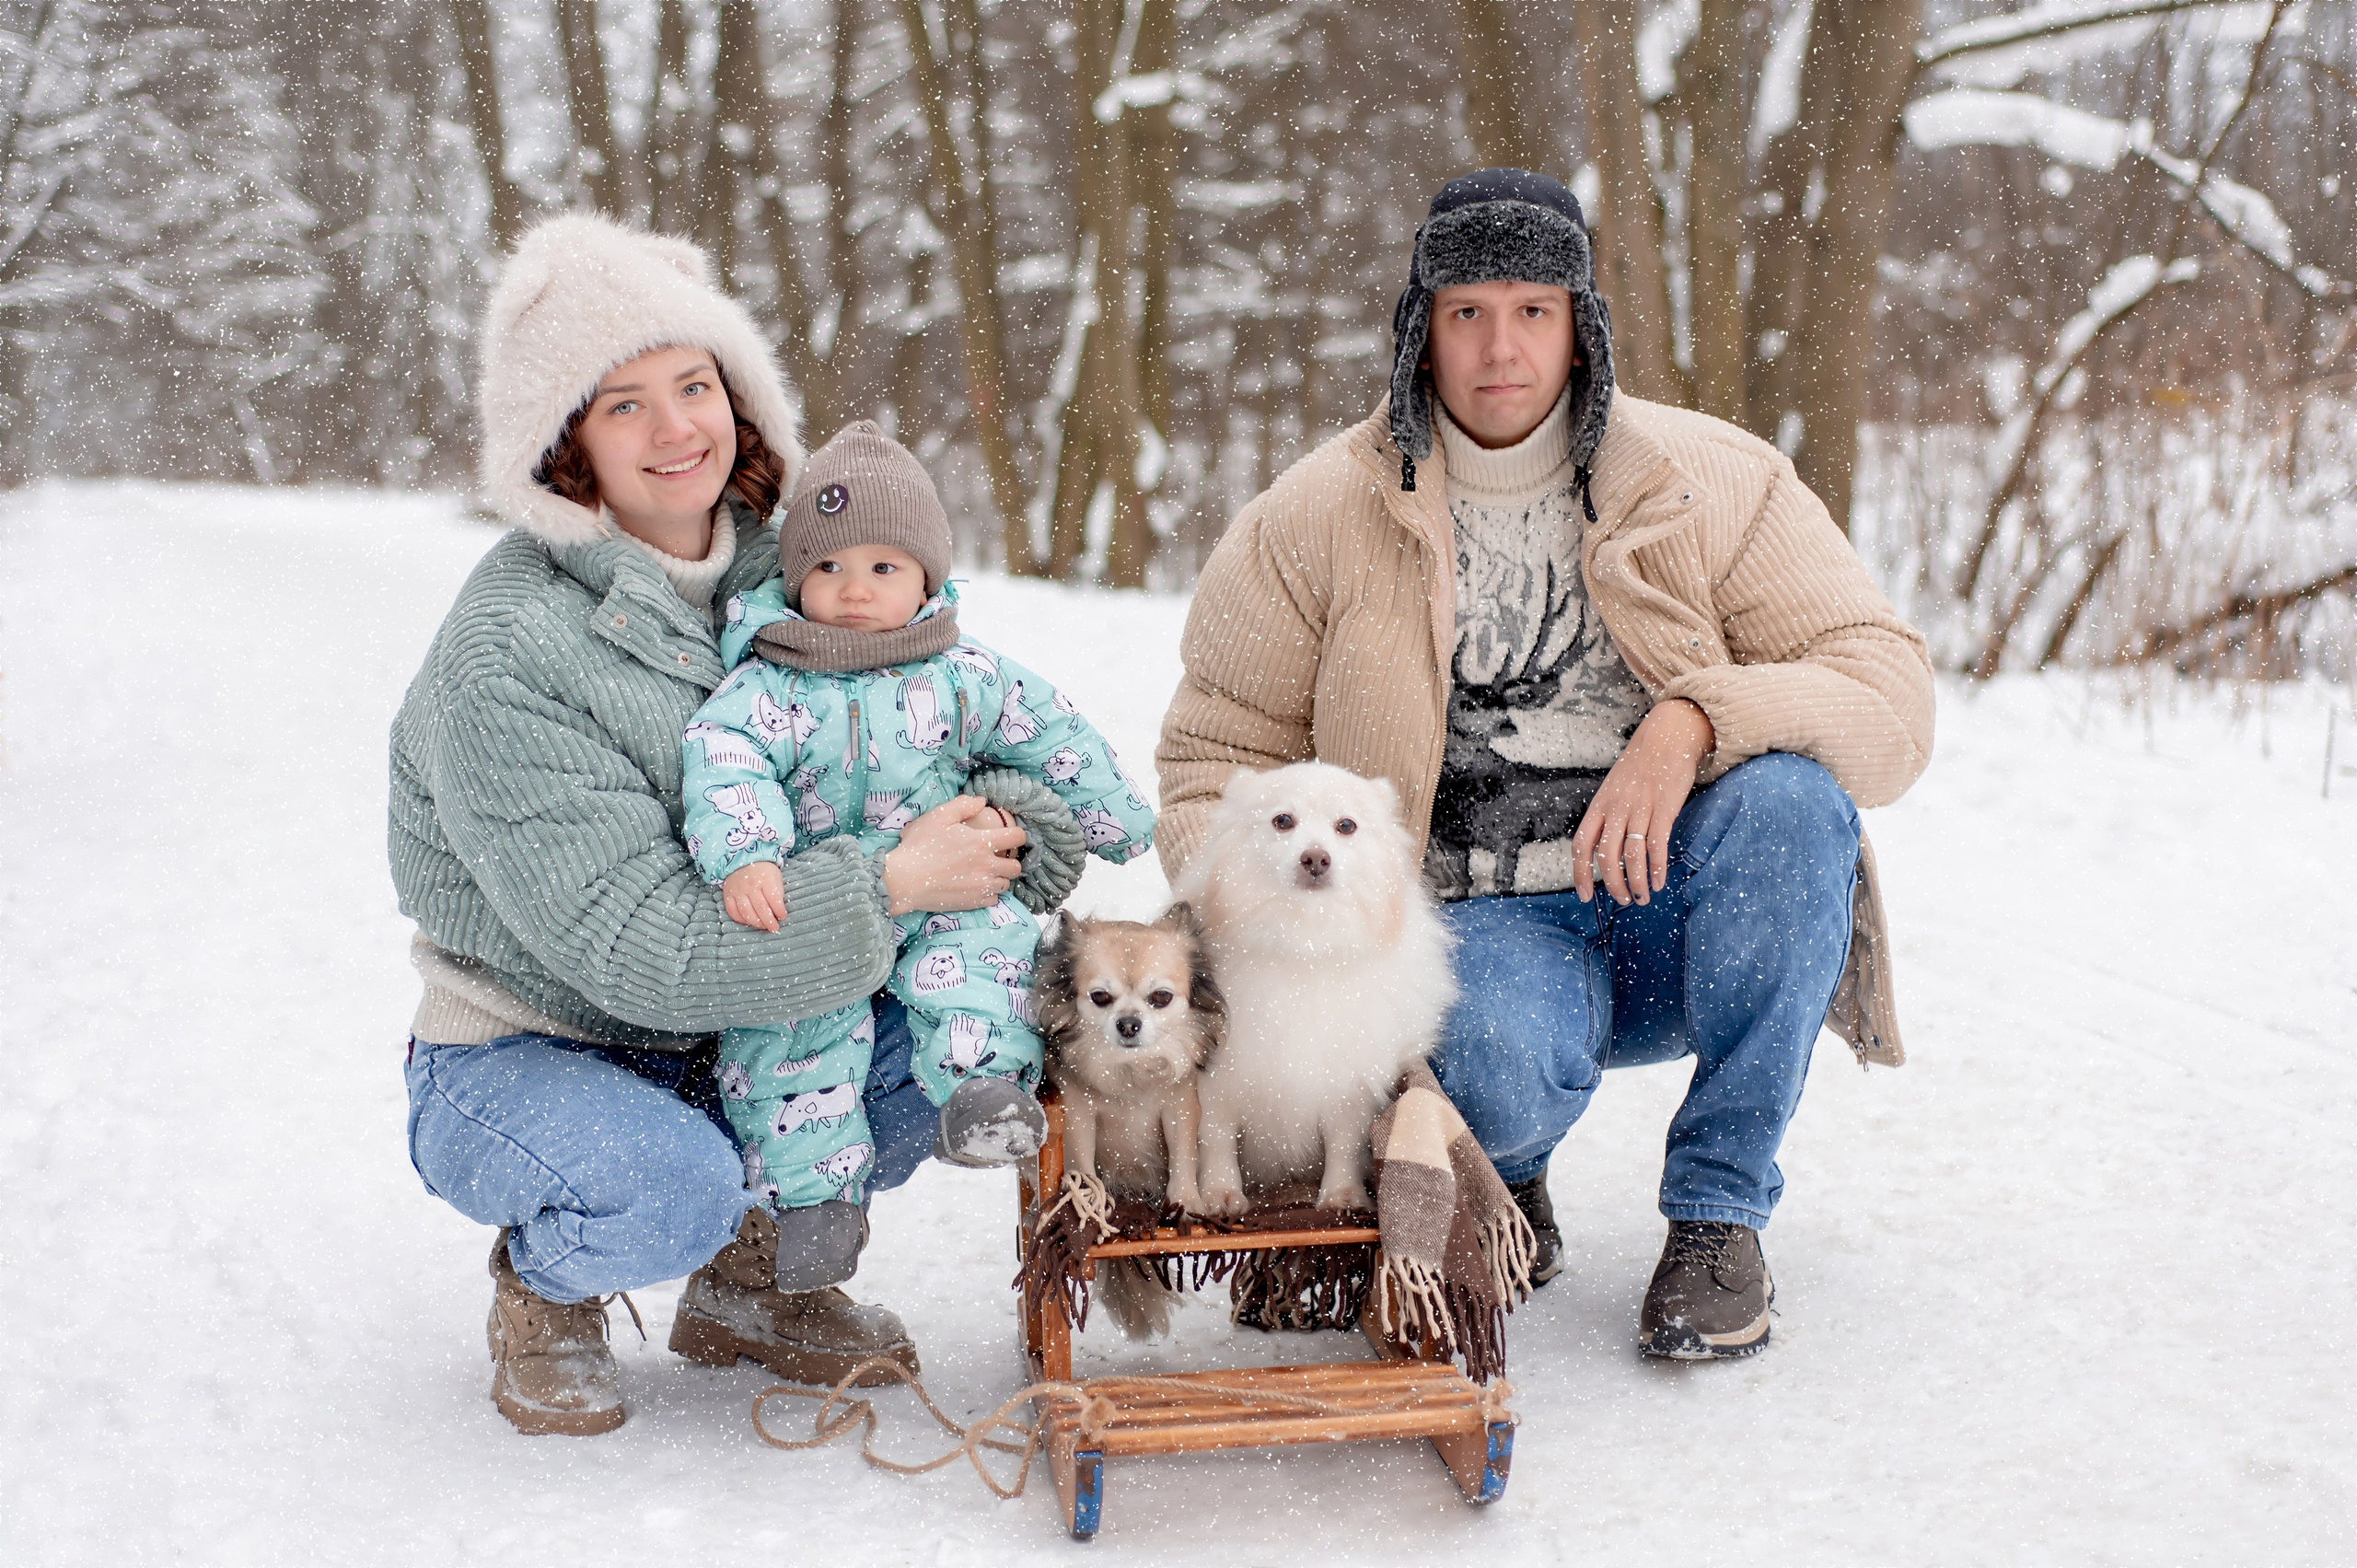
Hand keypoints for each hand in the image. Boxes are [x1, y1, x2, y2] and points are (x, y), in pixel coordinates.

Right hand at [721, 861, 788, 931]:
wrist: (743, 859)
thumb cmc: (763, 871)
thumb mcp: (776, 877)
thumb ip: (777, 892)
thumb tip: (778, 911)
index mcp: (766, 879)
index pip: (774, 899)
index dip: (780, 911)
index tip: (783, 917)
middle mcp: (751, 885)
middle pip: (760, 908)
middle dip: (769, 921)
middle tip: (774, 928)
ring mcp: (738, 890)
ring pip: (746, 912)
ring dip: (756, 923)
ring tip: (763, 926)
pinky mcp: (728, 894)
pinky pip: (732, 911)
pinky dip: (740, 919)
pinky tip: (748, 922)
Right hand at [881, 795, 1026, 915]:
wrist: (904, 881)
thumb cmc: (920, 847)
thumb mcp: (938, 817)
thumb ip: (963, 806)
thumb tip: (981, 802)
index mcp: (982, 842)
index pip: (1017, 838)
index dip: (1017, 835)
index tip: (1010, 837)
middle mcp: (987, 866)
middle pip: (1016, 866)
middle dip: (1010, 860)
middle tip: (997, 858)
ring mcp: (982, 886)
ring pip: (1006, 884)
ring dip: (1000, 877)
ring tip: (986, 873)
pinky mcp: (974, 902)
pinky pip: (993, 899)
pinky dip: (988, 893)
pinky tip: (976, 887)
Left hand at [1571, 699, 1714, 906]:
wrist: (1667, 737)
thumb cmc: (1640, 767)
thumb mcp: (1614, 790)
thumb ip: (1608, 818)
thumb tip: (1605, 852)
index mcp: (1599, 805)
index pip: (1581, 845)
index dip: (1580, 873)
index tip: (1585, 896)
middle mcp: (1616, 809)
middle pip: (1606, 857)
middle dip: (1613, 885)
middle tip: (1624, 900)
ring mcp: (1640, 808)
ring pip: (1631, 856)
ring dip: (1636, 883)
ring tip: (1643, 897)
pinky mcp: (1664, 808)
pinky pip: (1657, 845)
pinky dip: (1657, 869)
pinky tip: (1659, 882)